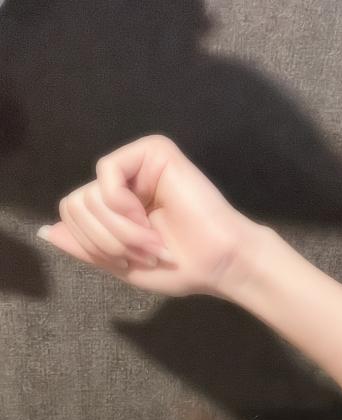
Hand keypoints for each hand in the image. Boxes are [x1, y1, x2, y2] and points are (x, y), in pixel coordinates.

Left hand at [37, 135, 262, 296]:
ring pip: (89, 193)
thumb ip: (83, 247)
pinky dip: (121, 205)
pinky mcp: (153, 151)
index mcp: (116, 206)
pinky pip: (107, 172)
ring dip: (118, 230)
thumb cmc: (180, 267)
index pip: (71, 215)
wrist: (219, 262)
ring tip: (151, 241)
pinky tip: (146, 216)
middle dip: (105, 239)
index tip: (128, 262)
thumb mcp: (119, 264)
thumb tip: (44, 231)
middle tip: (142, 252)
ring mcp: (138, 163)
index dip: (92, 245)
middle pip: (75, 204)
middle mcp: (124, 180)